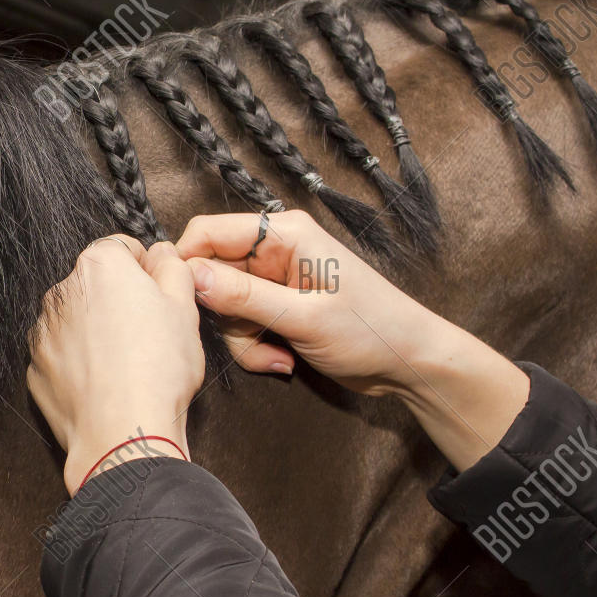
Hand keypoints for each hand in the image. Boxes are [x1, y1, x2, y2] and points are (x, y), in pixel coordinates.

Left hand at [28, 236, 203, 493]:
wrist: (123, 433)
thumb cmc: (158, 370)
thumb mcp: (184, 308)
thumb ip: (172, 268)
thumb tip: (162, 254)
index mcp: (99, 266)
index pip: (122, 248)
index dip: (146, 269)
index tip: (159, 294)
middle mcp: (62, 292)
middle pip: (95, 285)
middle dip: (118, 301)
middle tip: (148, 334)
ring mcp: (43, 332)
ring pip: (75, 321)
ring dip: (95, 332)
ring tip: (125, 364)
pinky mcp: (35, 368)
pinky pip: (61, 355)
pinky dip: (78, 363)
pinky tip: (103, 383)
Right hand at [178, 210, 528, 469]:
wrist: (408, 363)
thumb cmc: (370, 331)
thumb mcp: (302, 316)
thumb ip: (242, 295)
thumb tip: (190, 276)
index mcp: (284, 233)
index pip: (209, 233)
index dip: (190, 266)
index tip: (189, 305)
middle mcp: (276, 250)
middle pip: (213, 275)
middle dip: (226, 317)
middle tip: (255, 341)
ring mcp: (275, 280)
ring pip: (225, 307)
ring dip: (243, 339)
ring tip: (278, 357)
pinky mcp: (278, 307)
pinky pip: (243, 324)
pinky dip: (255, 347)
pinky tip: (285, 360)